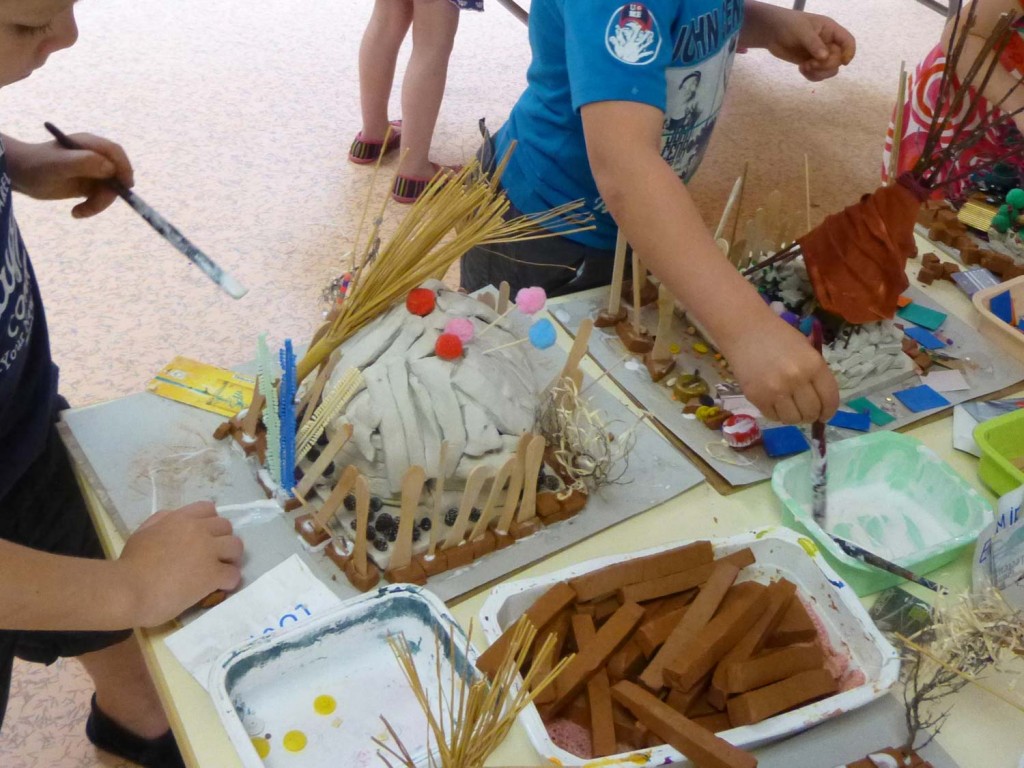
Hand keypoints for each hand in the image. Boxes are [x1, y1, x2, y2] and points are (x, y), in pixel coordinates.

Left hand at [6, 133, 133, 216]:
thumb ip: (85, 162)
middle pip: (116, 174)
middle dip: (109, 192)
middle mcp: (94, 157)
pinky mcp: (88, 185)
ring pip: (109, 189)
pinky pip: (100, 197)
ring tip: (79, 212)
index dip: (124, 168)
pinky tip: (77, 212)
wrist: (20, 176)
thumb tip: (111, 168)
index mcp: (89, 145)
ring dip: (98, 204)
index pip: (115, 153)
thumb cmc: (37, 165)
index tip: (125, 187)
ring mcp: (92, 171)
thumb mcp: (60, 164)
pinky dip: (92, 207)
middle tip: (94, 206)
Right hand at [115, 501, 242, 626]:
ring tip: (222, 570)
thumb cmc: (130, 564)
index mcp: (180, 519)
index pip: (208, 509)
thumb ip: (161, 522)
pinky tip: (220, 587)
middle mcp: (198, 530)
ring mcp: (208, 551)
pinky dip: (230, 581)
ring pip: (236, 547)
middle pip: (226, 527)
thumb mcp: (143, 533)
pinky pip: (233, 574)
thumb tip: (173, 518)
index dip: (210, 523)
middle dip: (222, 540)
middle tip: (215, 555)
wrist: (128, 589)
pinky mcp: (212, 574)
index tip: (205, 536)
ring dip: (231, 558)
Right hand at [725, 318, 838, 423]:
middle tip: (805, 412)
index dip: (829, 411)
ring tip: (789, 408)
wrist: (744, 330)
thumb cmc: (778, 336)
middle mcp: (797, 380)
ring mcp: (776, 390)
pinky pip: (773, 417)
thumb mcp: (805, 349)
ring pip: (792, 419)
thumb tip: (820, 402)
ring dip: (794, 417)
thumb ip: (815, 374)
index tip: (824, 415)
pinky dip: (776, 414)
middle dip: (811, 416)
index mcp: (814, 365)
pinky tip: (774, 403)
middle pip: (811, 412)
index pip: (829, 399)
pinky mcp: (757, 397)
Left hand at [744, 4, 854, 81]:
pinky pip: (818, 74)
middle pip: (838, 59)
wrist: (772, 32)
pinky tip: (801, 70)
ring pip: (830, 70)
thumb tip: (824, 57)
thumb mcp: (802, 30)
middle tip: (810, 64)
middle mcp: (828, 43)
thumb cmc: (789, 24)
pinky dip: (812, 76)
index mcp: (831, 31)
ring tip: (804, 67)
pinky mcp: (810, 63)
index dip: (849, 53)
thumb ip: (813, 44)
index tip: (843, 62)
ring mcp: (819, 55)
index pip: (848, 42)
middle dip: (826, 65)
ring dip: (819, 73)